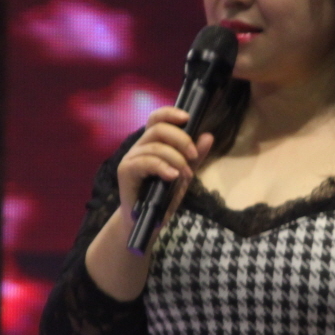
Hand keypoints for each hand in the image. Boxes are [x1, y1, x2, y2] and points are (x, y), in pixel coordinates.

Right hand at [116, 106, 213, 233]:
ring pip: (155, 147)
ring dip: (176, 159)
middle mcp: (140, 146)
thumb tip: (208, 136)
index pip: (157, 118)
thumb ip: (196, 156)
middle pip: (158, 128)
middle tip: (193, 156)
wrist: (147, 222)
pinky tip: (172, 176)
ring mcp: (131, 158)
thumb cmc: (163, 195)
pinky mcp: (125, 171)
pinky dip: (162, 167)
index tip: (188, 118)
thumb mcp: (185, 173)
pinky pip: (145, 162)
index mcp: (152, 142)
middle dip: (181, 139)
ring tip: (186, 174)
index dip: (170, 113)